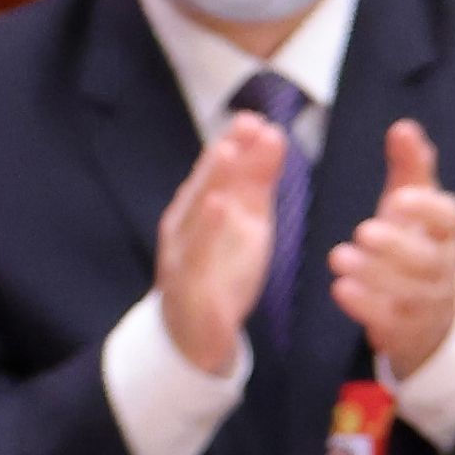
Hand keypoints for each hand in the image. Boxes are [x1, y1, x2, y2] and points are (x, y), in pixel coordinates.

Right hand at [152, 106, 291, 375]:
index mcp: (201, 206)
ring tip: (227, 151)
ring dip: (211, 179)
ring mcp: (182, 250)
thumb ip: (257, 181)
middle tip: (244, 123)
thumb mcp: (248, 221)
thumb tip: (272, 133)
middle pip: (205, 182)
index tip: (257, 118)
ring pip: (196, 210)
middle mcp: (185, 223)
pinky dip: (206, 227)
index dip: (236, 143)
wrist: (194, 336)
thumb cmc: (220, 272)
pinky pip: (196, 251)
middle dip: (225, 153)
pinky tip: (217, 205)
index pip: (218, 168)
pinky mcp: (186, 281)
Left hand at [328, 118, 454, 377]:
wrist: (428, 314)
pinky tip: (339, 289)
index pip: (448, 218)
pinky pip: (391, 321)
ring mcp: (428, 302)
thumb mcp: (413, 206)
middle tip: (363, 231)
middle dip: (397, 245)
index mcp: (446, 233)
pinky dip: (366, 306)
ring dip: (374, 275)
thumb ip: (410, 168)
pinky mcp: (407, 329)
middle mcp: (443, 267)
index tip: (398, 198)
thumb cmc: (415, 245)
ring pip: (409, 292)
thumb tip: (403, 127)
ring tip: (339, 257)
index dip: (426, 209)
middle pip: (429, 259)